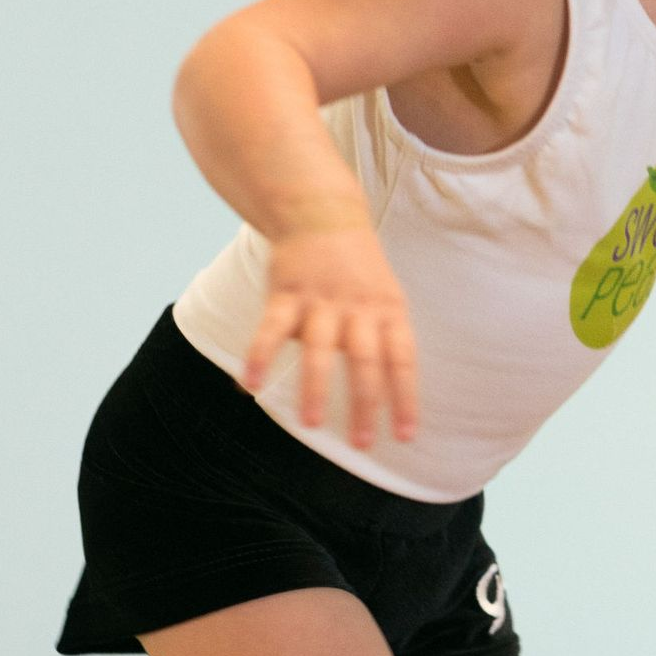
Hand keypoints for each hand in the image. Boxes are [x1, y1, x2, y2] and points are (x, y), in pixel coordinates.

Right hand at [242, 222, 420, 448]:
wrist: (322, 211)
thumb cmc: (358, 269)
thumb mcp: (386, 298)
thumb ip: (384, 341)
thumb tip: (386, 398)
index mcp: (389, 311)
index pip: (402, 360)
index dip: (405, 399)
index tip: (404, 436)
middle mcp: (358, 308)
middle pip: (365, 361)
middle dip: (364, 404)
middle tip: (361, 443)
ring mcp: (321, 299)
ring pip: (321, 348)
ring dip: (316, 388)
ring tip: (311, 425)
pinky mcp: (286, 291)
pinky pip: (271, 328)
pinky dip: (259, 356)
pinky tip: (250, 385)